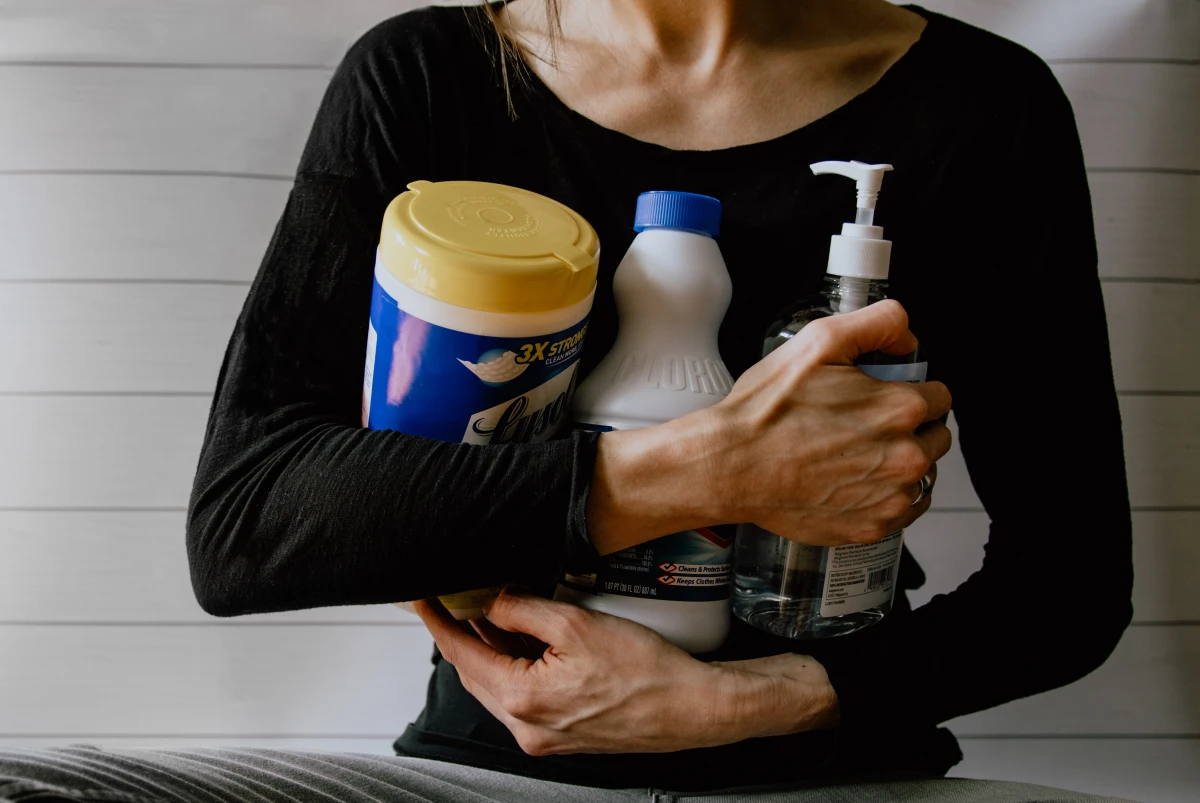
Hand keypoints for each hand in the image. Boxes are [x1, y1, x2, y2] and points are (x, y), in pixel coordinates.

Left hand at [414, 589, 837, 755]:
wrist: (692, 709)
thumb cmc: (646, 670)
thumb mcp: (576, 625)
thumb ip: (522, 610)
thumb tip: (487, 601)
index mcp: (522, 700)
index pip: (462, 654)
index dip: (438, 622)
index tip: (421, 598)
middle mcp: (525, 728)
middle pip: (475, 673)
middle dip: (464, 634)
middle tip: (457, 597)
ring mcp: (542, 737)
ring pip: (498, 685)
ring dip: (491, 650)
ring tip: (493, 612)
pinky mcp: (560, 736)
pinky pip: (522, 697)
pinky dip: (515, 668)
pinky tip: (526, 642)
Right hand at [588, 300, 950, 552]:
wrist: (730, 466)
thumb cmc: (766, 411)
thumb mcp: (820, 341)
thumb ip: (878, 323)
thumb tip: (908, 336)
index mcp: (900, 409)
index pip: (940, 396)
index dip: (909, 390)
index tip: (881, 396)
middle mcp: (905, 457)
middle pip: (935, 436)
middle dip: (909, 427)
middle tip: (862, 424)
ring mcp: (890, 497)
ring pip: (921, 475)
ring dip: (898, 462)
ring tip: (852, 454)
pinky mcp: (871, 527)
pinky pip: (902, 510)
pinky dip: (884, 496)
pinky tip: (851, 482)